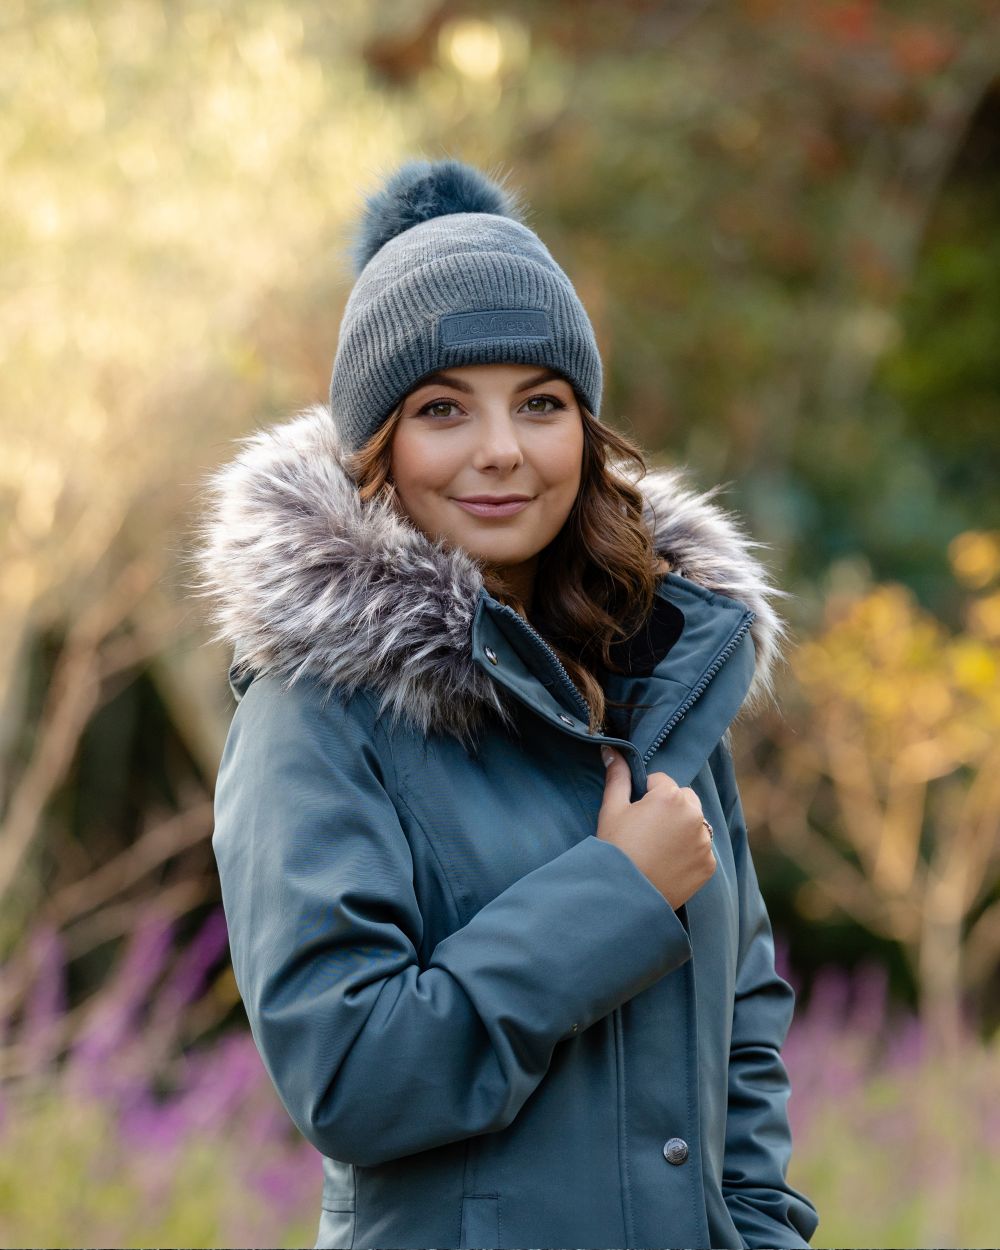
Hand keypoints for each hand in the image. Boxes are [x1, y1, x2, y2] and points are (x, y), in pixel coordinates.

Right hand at [596, 747, 715, 910]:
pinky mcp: (710, 865)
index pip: (660, 781)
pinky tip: (668, 863)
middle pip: (684, 798)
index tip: (634, 816)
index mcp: (670, 796)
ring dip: (682, 828)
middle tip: (647, 831)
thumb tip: (611, 750)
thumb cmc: (615, 849)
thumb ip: (617, 777)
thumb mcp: (612, 809)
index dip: (644, 796)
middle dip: (669, 808)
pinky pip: (701, 848)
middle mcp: (694, 814)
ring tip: (657, 848)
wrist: (625, 896)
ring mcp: (705, 841)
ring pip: (695, 823)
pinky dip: (689, 852)